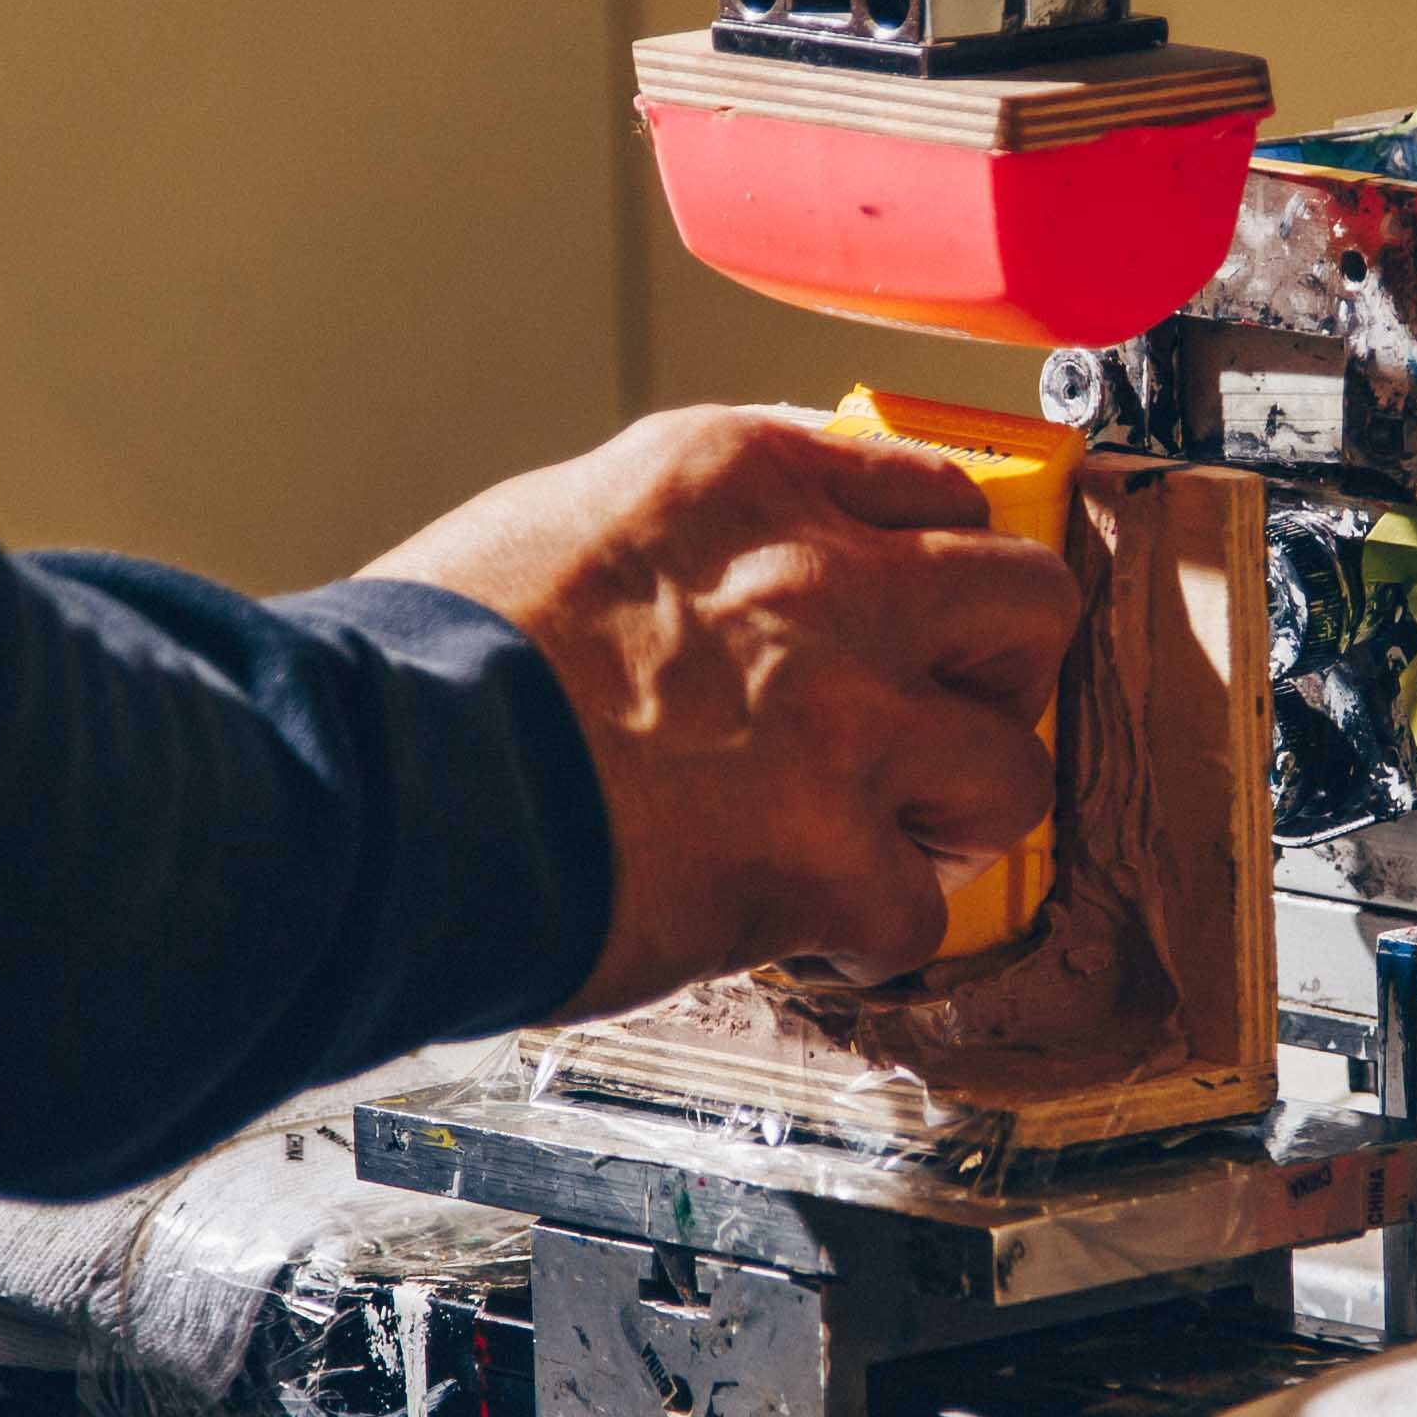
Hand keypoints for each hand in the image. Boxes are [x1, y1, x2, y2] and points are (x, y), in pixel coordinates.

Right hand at [369, 406, 1081, 1010]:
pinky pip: (922, 915)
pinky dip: (872, 938)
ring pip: (1014, 768)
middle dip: (998, 670)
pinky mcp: (833, 860)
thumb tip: (697, 577)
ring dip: (962, 816)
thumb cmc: (427, 663)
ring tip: (899, 844)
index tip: (915, 607)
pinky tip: (814, 937)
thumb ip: (673, 537)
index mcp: (748, 479)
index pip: (926, 487)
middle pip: (1026, 603)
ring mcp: (849, 722)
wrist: (391, 778)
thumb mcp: (557, 520)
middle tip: (945, 717)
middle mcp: (827, 581)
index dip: (930, 563)